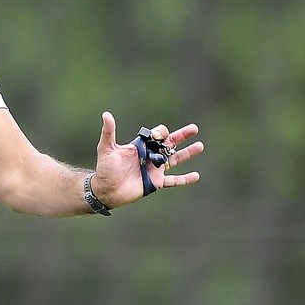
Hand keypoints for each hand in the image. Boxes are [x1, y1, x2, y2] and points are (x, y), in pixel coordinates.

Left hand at [88, 113, 202, 208]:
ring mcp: (155, 170)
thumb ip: (108, 132)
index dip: (161, 133)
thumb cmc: (105, 169)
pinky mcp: (156, 183)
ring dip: (188, 153)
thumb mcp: (106, 148)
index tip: (157, 136)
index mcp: (142, 146)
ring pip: (176, 159)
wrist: (105, 190)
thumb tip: (106, 114)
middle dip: (182, 136)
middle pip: (170, 143)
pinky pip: (174, 181)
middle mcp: (151, 156)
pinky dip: (185, 179)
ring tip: (200, 146)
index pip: (157, 135)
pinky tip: (196, 176)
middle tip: (194, 129)